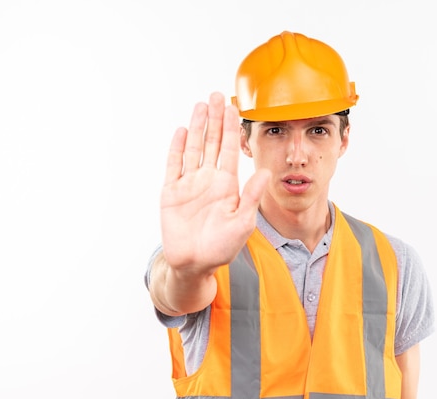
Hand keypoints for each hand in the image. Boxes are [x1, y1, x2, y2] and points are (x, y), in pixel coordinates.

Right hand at [160, 92, 269, 276]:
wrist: (195, 264)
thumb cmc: (221, 247)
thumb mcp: (242, 222)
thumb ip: (251, 197)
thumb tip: (264, 172)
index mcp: (226, 185)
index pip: (229, 150)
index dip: (231, 128)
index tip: (234, 108)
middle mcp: (208, 180)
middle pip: (212, 142)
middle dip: (215, 119)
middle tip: (216, 95)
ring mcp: (189, 184)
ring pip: (194, 148)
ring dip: (197, 127)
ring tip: (201, 105)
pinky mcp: (171, 192)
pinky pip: (174, 165)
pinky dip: (177, 148)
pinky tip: (182, 131)